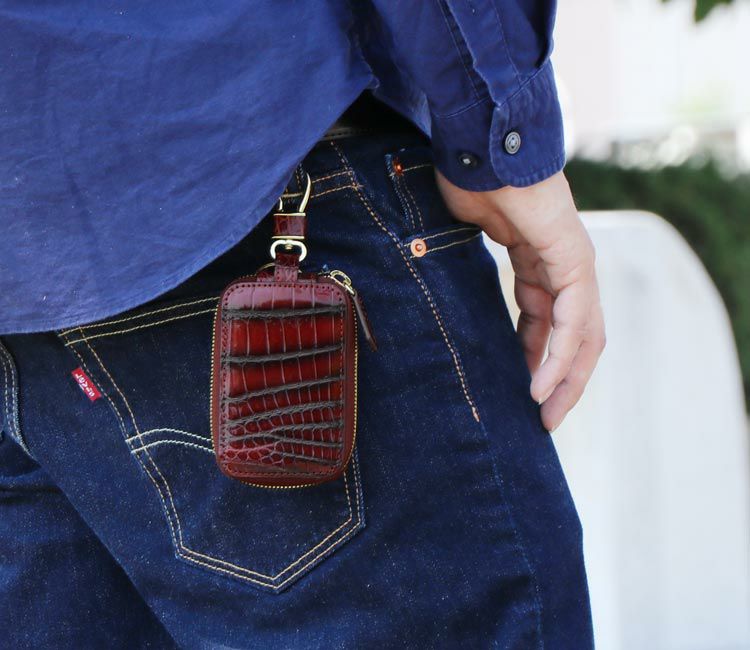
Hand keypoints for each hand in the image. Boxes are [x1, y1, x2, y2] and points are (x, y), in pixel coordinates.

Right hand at [436, 170, 604, 431]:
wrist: (477, 146)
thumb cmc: (467, 186)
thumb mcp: (467, 246)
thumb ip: (471, 276)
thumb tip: (444, 305)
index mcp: (541, 265)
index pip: (550, 325)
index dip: (539, 362)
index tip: (522, 397)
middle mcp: (564, 268)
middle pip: (576, 337)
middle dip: (561, 381)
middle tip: (542, 421)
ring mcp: (573, 262)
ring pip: (582, 335)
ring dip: (564, 379)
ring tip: (543, 414)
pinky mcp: (573, 258)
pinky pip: (573, 317)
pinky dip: (558, 354)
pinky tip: (541, 383)